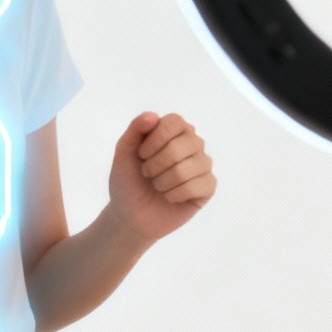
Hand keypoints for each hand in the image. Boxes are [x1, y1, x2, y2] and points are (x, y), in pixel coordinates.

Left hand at [107, 112, 215, 241]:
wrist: (130, 216)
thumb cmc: (128, 182)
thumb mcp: (123, 153)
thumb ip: (135, 130)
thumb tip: (153, 115)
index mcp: (174, 130)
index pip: (175, 122)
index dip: (156, 139)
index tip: (141, 155)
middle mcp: (192, 143)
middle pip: (183, 145)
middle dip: (156, 164)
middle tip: (148, 174)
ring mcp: (202, 165)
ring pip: (189, 167)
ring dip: (164, 182)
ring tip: (158, 186)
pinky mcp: (208, 187)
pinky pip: (197, 186)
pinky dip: (175, 195)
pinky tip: (170, 197)